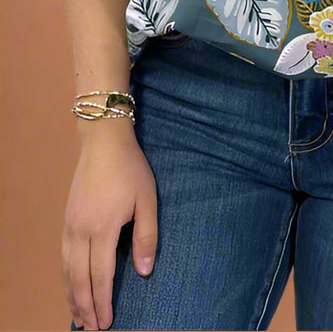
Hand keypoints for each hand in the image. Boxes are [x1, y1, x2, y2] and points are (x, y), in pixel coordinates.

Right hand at [64, 123, 157, 329]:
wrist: (103, 141)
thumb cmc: (130, 169)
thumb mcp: (147, 199)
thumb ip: (147, 236)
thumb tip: (144, 272)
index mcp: (103, 227)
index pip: (101, 275)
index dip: (103, 301)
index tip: (108, 322)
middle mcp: (81, 231)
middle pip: (79, 279)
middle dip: (85, 307)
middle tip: (93, 329)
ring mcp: (70, 226)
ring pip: (67, 271)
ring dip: (72, 297)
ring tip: (79, 318)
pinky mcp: (67, 220)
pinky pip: (63, 258)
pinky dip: (66, 279)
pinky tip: (71, 287)